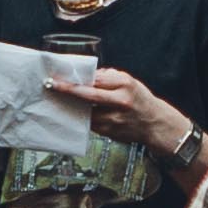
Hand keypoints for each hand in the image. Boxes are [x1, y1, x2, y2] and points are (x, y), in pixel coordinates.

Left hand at [63, 66, 193, 160]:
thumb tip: (86, 75)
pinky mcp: (110, 132)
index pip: (96, 79)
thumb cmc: (140, 99)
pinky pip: (90, 123)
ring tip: (60, 100)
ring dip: (73, 106)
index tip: (60, 76)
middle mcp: (120, 101)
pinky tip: (75, 113)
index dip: (77, 78)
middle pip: (89, 95)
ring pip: (87, 112)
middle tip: (51, 86)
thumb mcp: (128, 81)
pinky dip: (82, 118)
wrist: (155, 124)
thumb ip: (108, 77)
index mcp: (124, 84)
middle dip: (68, 90)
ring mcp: (115, 119)